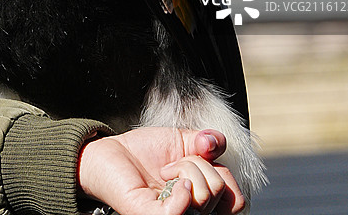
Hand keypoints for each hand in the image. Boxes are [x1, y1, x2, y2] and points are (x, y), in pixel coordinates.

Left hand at [78, 127, 244, 214]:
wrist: (112, 151)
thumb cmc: (146, 151)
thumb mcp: (183, 140)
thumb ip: (207, 142)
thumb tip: (214, 144)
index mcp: (201, 196)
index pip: (235, 200)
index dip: (226, 175)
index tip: (203, 155)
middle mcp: (190, 210)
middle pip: (219, 191)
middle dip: (200, 164)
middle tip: (173, 163)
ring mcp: (172, 214)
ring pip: (204, 196)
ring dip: (186, 169)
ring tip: (164, 171)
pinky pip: (180, 211)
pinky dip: (182, 190)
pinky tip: (170, 180)